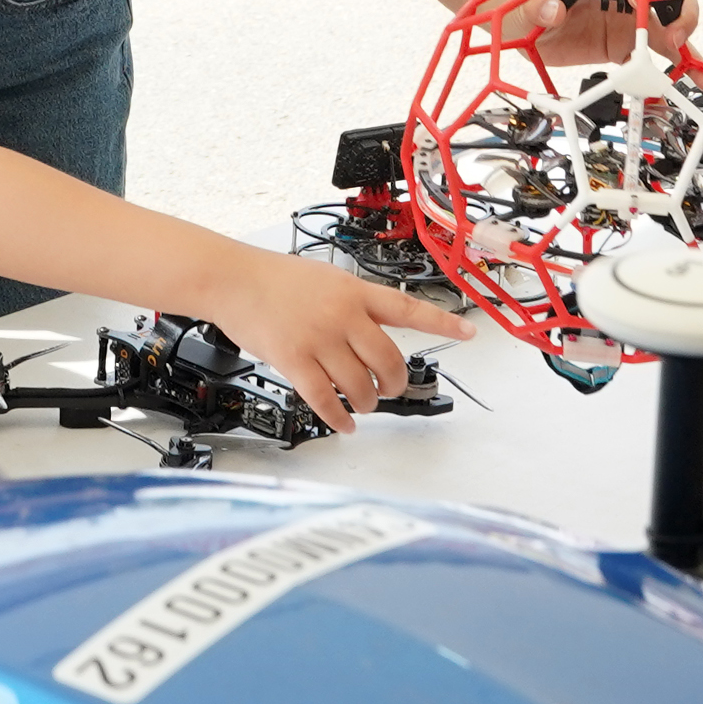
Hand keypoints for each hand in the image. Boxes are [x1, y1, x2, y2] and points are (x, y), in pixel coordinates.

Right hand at [216, 256, 473, 431]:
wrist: (234, 279)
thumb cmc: (276, 279)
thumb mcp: (327, 279)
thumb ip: (355, 302)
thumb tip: (377, 330)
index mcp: (355, 291)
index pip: (408, 308)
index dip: (442, 323)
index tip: (469, 333)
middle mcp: (343, 315)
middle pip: (388, 361)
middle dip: (395, 384)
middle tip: (392, 391)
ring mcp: (319, 338)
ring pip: (360, 385)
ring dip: (367, 403)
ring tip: (365, 406)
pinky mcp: (294, 360)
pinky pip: (326, 400)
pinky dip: (339, 418)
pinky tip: (344, 424)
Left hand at [528, 0, 695, 82]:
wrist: (522, 25)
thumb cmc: (525, 0)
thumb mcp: (526, 1)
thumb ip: (538, 4)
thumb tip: (552, 8)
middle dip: (679, 11)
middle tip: (675, 38)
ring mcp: (628, 18)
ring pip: (670, 26)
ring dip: (690, 47)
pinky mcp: (626, 44)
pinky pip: (656, 55)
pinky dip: (675, 69)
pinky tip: (692, 83)